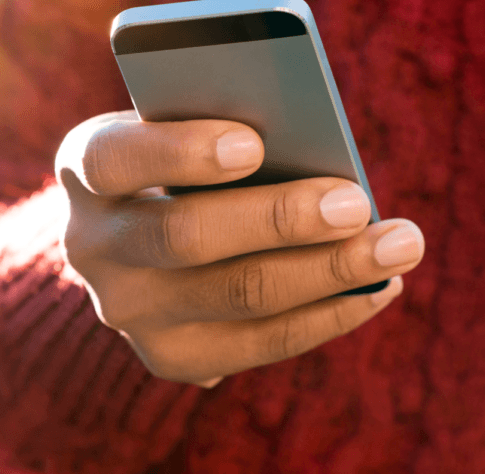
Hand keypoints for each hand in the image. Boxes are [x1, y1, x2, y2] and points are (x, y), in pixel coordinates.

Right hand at [55, 110, 423, 387]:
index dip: (180, 152)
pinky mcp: (170, 356)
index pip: (115, 158)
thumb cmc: (181, 162)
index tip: (254, 143)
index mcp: (86, 167)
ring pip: (237, 296)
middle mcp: (92, 245)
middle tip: (357, 203)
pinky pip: (260, 345)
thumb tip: (317, 149)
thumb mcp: (183, 128)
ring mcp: (127, 311)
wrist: (139, 238)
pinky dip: (328, 315)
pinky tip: (378, 289)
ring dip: (329, 272)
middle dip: (281, 220)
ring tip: (398, 245)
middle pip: (186, 237)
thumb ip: (225, 127)